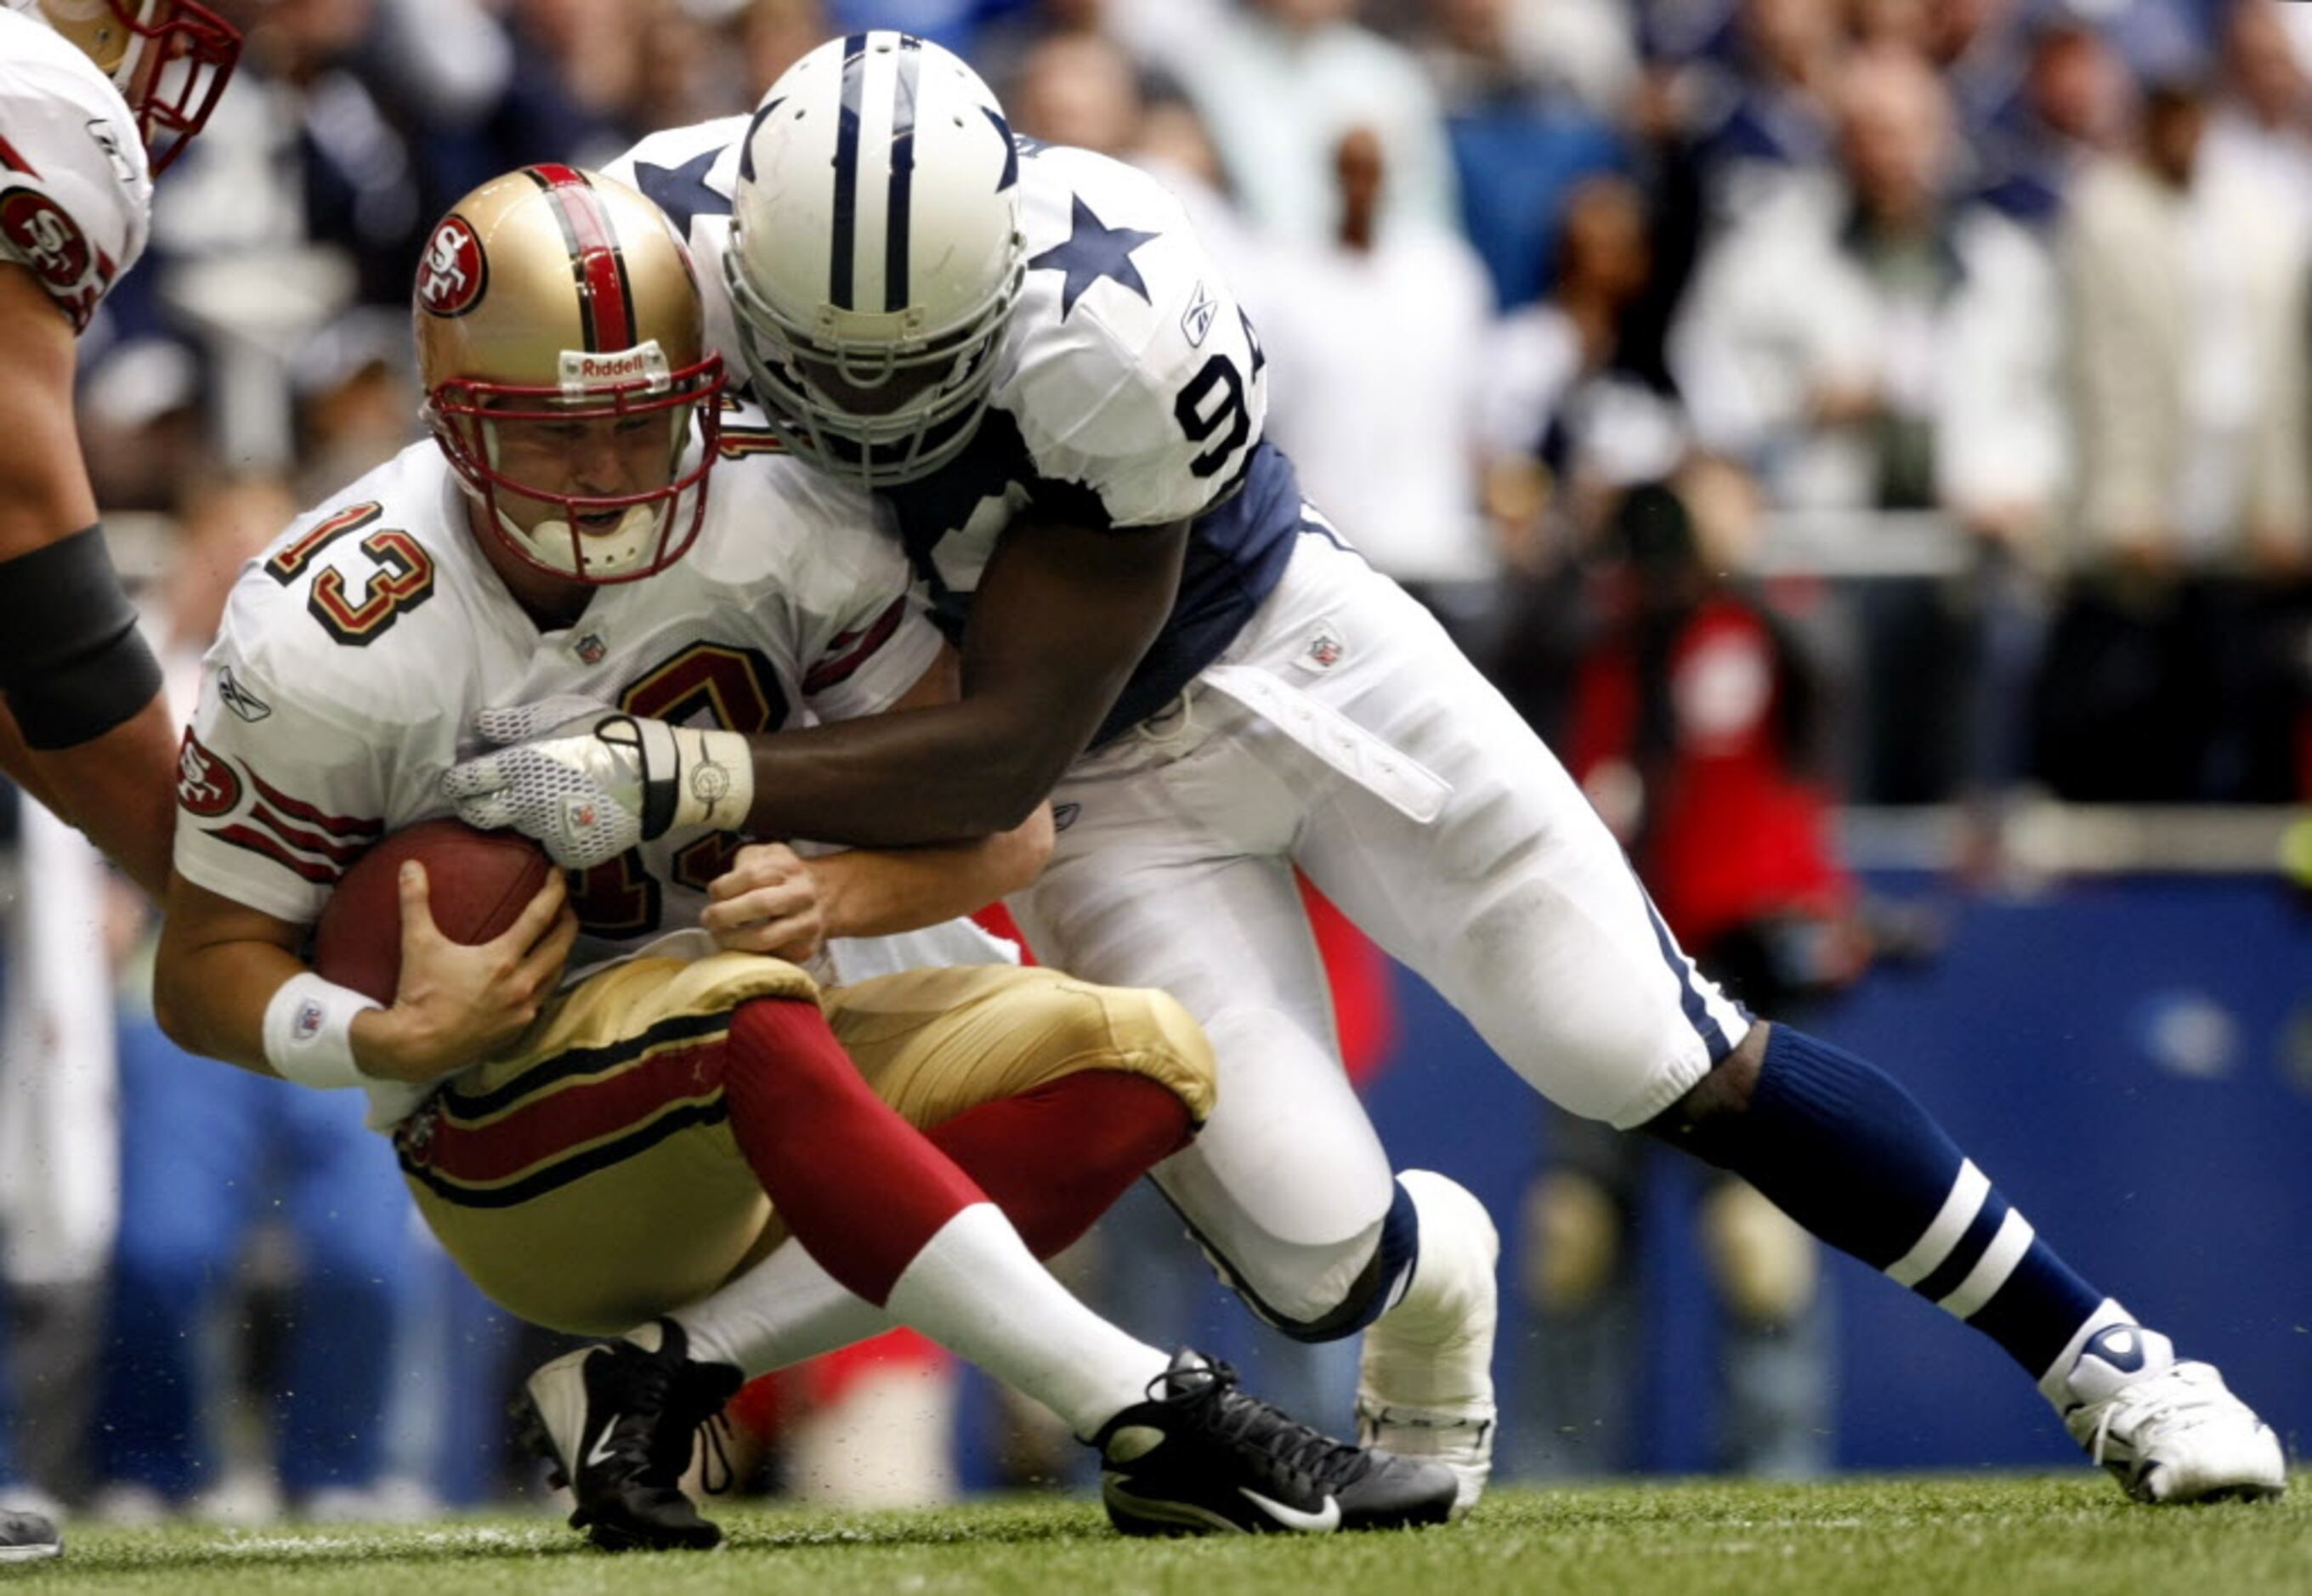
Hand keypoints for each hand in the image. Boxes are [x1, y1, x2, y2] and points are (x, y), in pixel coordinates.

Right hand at [352, 860, 576, 1082]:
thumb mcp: (418, 944)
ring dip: (562, 950)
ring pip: (558, 972)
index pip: (541, 917)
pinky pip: (545, 997)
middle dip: (568, 918)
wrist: (417, 1048)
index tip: (559, 874)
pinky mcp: (519, 1028)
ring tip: (558, 933)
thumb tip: (410, 866)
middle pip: (562, 944)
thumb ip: (416, 902)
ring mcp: (524, 1009)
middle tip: (565, 901)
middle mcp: (522, 984)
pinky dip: (548, 978)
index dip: (554, 891)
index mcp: (503, 960)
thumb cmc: (419, 994)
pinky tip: (541, 972)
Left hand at [439, 702, 754, 867]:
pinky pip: (551, 846)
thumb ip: (516, 722)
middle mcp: (526, 802)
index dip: (455, 783)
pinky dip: (554, 835)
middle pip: (478, 816)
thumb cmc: (607, 734)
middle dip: (472, 808)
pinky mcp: (571, 852)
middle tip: (483, 799)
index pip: (466, 782)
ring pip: (518, 829)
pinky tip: (569, 819)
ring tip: (541, 804)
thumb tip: (480, 724)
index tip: (457, 781)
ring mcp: (549, 831)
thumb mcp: (560, 713)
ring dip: (521, 818)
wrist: (656, 775)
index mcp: (519, 766)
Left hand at [701, 842, 828, 962]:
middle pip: (759, 905)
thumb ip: (743, 862)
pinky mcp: (806, 949)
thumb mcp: (765, 854)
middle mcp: (803, 894)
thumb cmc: (782, 875)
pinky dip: (749, 954)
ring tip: (720, 936)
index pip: (750, 875)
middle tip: (708, 920)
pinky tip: (741, 946)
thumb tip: (722, 891)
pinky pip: (770, 956)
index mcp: (789, 867)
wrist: (823, 895)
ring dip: (733, 940)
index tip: (713, 895)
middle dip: (724, 915)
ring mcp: (807, 923)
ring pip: (765, 938)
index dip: (723, 888)